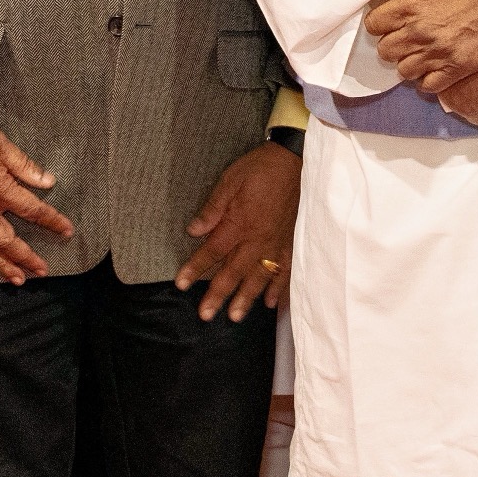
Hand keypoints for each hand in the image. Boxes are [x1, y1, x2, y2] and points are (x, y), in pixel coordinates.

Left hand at [176, 140, 299, 319]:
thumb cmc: (260, 168)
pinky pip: (285, 271)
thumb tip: (194, 230)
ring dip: (246, 298)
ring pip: (259, 277)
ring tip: (235, 316)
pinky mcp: (292, 242)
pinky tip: (270, 303)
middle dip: (218, 294)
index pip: (212, 251)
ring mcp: (277, 243)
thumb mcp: (230, 180)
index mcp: (239, 223)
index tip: (181, 284)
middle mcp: (257, 239)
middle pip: (234, 272)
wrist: (296, 160)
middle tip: (206, 315)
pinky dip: (278, 288)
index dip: (195, 268)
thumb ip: (213, 208)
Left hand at [364, 0, 477, 94]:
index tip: (391, 23)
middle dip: (394, 44)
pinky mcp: (457, 67)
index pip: (373, 25)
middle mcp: (418, 31)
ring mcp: (437, 51)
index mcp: (408, 5)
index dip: (381, 24)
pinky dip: (428, 80)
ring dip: (410, 63)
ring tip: (423, 54)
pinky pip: (429, 85)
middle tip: (408, 39)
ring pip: (404, 71)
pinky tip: (436, 68)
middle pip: (385, 51)